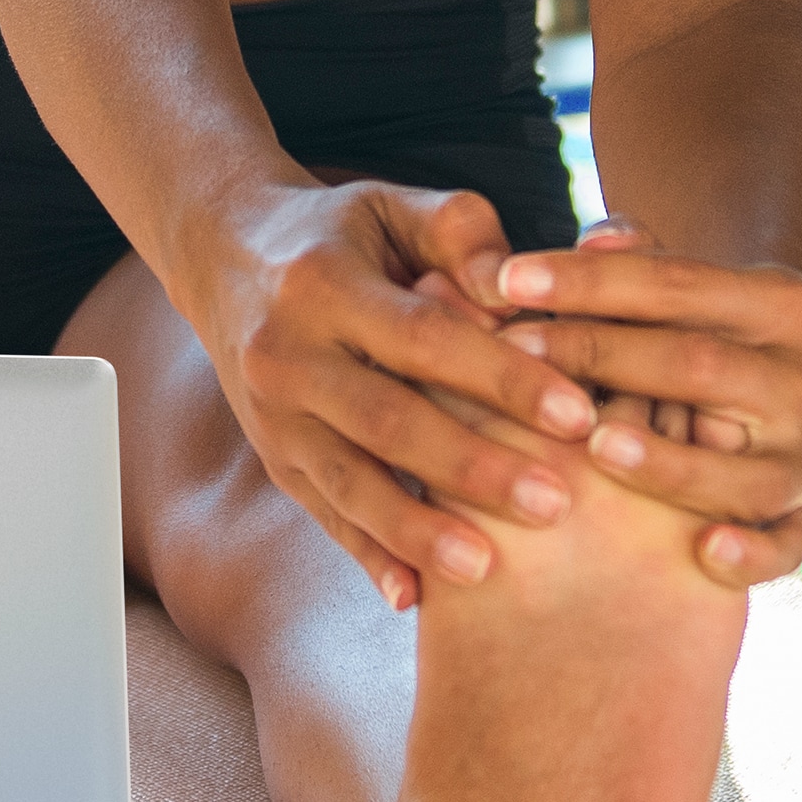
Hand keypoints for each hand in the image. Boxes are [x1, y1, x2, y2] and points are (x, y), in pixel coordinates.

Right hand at [184, 178, 600, 609]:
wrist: (223, 256)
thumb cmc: (341, 232)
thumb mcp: (393, 205)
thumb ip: (461, 233)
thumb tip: (514, 291)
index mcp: (323, 285)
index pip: (425, 338)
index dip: (502, 378)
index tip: (578, 415)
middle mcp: (285, 355)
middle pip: (387, 420)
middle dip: (472, 467)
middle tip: (555, 503)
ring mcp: (271, 417)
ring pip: (348, 482)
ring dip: (418, 531)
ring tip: (487, 569)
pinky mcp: (273, 460)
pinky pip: (324, 514)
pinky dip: (368, 556)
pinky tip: (414, 597)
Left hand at [478, 219, 801, 586]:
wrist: (767, 399)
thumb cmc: (689, 332)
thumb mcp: (675, 291)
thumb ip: (635, 261)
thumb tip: (598, 239)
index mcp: (791, 303)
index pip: (680, 283)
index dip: (590, 280)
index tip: (506, 278)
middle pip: (700, 366)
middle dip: (599, 356)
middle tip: (512, 353)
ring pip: (745, 465)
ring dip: (668, 462)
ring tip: (595, 445)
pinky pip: (786, 546)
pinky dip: (750, 553)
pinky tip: (705, 552)